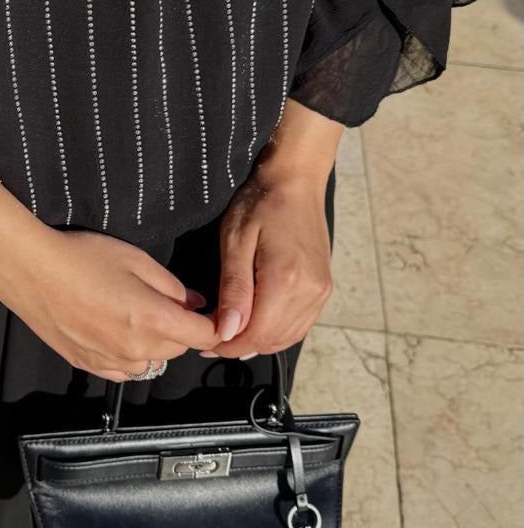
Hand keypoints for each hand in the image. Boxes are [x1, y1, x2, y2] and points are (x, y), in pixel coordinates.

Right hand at [0, 180, 216, 381]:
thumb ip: (172, 286)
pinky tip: (115, 331)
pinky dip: (130, 355)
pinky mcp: (87, 365)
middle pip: (179, 349)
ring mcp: (109, 361)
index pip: (203, 335)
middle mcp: (135, 349)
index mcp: (153, 320)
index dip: (215, 325)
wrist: (30, 270)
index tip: (214, 315)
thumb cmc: (82, 257)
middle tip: (165, 302)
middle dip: (182, 329)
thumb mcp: (136, 259)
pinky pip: (124, 370)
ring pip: (152, 362)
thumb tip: (195, 303)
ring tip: (135, 314)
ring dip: (155, 344)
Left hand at [207, 99, 342, 358]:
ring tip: (229, 332)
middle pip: (271, 340)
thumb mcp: (236, 242)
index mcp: (286, 281)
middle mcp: (310, 292)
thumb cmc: (259, 204)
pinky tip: (256, 324)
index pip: (256, 334)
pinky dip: (277, 332)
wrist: (296, 182)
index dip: (228, 345)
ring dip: (258, 341)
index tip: (203, 342)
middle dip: (239, 345)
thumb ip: (234, 289)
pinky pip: (300, 325)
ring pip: (287, 337)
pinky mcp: (324, 288)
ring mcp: (321, 292)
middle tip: (210, 337)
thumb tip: (227, 332)